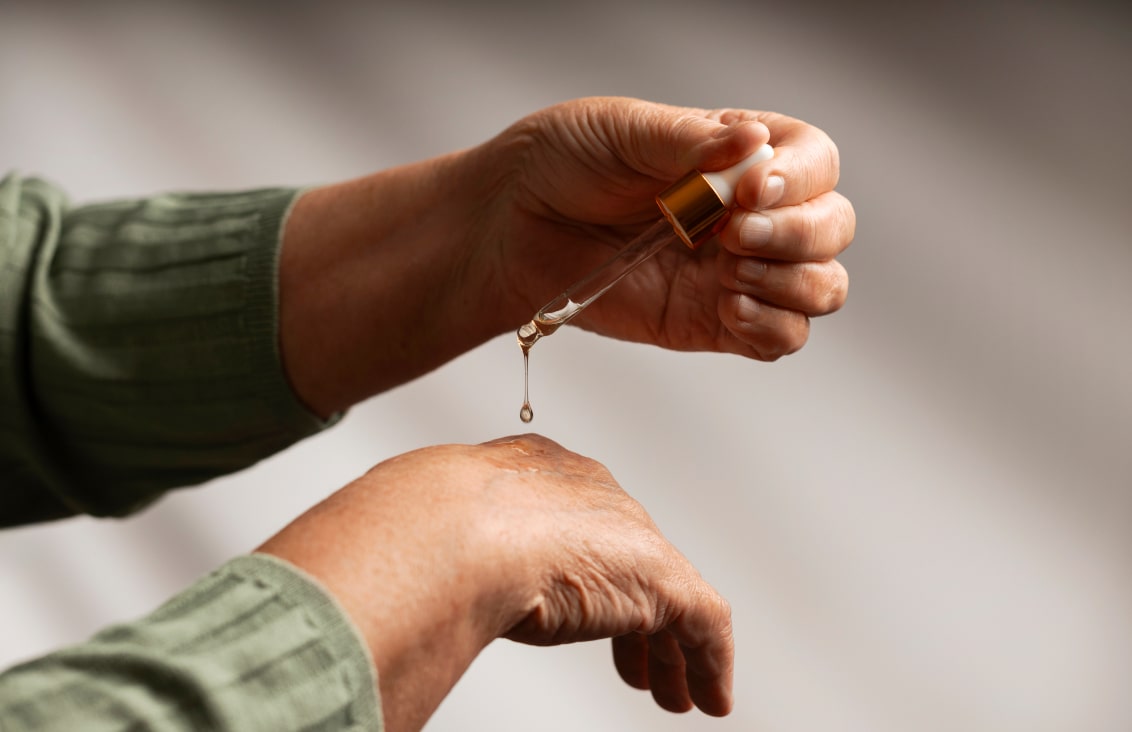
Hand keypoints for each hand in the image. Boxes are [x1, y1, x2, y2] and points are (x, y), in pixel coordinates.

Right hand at [257, 434, 732, 730]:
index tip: (588, 614)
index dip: (588, 575)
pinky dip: (708, 662)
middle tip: (639, 664)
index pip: (578, 524)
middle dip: (634, 615)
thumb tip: (370, 588)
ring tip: (674, 692)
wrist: (448, 529)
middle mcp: (592, 494)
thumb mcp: (424, 533)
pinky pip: (703, 624)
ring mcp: (630, 535)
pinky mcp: (659, 577)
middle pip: (629, 559)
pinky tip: (707, 699)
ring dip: (670, 650)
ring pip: (670, 595)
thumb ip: (431, 556)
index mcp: (539, 474)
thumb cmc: (416, 528)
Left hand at [278, 96, 851, 416]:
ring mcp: (735, 271)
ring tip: (733, 275)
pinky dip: (773, 330)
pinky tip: (731, 310)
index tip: (744, 190)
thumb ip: (687, 141)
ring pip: (819, 287)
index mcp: (738, 155)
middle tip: (735, 234)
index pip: (815, 162)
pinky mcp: (712, 323)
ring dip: (796, 284)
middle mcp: (749, 212)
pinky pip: (777, 339)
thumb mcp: (619, 132)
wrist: (506, 229)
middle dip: (800, 235)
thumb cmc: (558, 164)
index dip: (798, 181)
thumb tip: (752, 143)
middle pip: (833, 227)